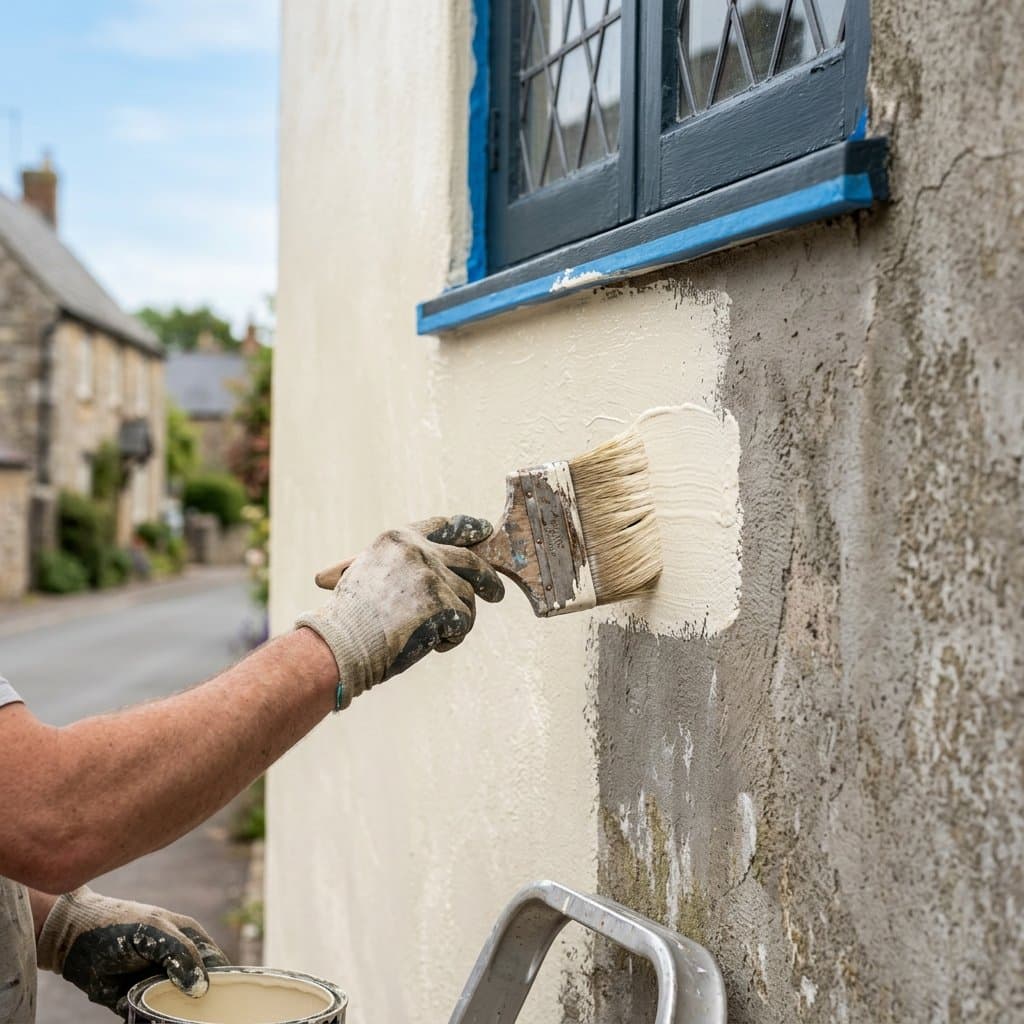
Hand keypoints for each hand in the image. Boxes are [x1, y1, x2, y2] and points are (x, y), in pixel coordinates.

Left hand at [36, 886, 227, 1016]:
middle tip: (204, 1018)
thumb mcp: (155, 930)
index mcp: (191, 941)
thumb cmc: (120, 924)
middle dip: (203, 1007)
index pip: (218, 965)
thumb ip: (181, 954)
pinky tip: (154, 1018)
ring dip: (177, 1017)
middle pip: (200, 991)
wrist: (74, 939)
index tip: (230, 1004)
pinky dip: (153, 1022)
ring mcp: (158, 985)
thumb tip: (201, 988)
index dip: (226, 984)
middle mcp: (178, 965)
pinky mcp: (136, 1003)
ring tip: (175, 1016)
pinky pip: (150, 1018)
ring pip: (177, 1008)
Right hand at [296, 514, 504, 707]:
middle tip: (497, 594)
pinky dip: (451, 638)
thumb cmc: (350, 616)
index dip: (468, 528)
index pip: (444, 526)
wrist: (341, 641)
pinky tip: (429, 644)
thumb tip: (434, 567)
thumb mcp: (370, 572)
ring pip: (468, 598)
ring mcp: (431, 575)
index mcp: (398, 538)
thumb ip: (401, 564)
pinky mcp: (442, 603)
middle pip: (470, 561)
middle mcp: (418, 550)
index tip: (484, 530)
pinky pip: (464, 622)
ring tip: (431, 634)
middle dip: (488, 578)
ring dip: (458, 620)